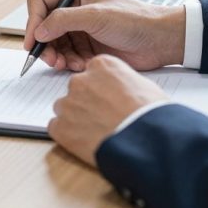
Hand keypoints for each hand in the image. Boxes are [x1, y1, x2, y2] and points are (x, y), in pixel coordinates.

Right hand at [23, 0, 184, 71]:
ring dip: (56, 56)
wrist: (159, 40)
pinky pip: (68, 57)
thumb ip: (63, 20)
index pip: (41, 2)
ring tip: (64, 64)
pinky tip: (81, 65)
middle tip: (48, 59)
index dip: (33, 21)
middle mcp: (75, 11)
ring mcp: (81, 31)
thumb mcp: (95, 15)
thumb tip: (38, 32)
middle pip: (44, 27)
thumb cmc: (133, 19)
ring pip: (54, 45)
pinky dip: (69, 63)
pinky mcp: (88, 48)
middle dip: (44, 44)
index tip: (32, 40)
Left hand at [49, 55, 169, 166]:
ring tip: (97, 132)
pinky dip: (68, 134)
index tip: (108, 99)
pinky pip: (57, 128)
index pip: (92, 72)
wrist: (144, 140)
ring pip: (65, 108)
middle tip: (103, 117)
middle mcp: (80, 80)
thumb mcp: (143, 85)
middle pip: (78, 89)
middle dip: (88, 102)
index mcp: (101, 65)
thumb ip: (122, 82)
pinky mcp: (61, 126)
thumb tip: (121, 90)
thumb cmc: (150, 114)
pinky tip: (86, 141)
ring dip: (76, 118)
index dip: (102, 88)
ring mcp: (68, 103)